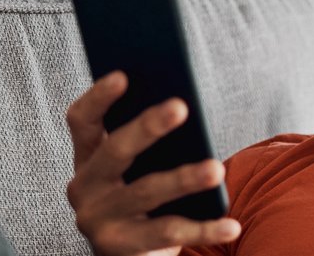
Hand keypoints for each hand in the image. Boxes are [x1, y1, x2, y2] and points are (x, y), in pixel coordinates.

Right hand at [65, 71, 240, 255]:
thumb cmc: (144, 202)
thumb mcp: (138, 171)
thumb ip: (149, 144)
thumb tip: (182, 107)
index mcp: (87, 159)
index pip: (82, 121)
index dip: (99, 97)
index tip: (124, 75)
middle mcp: (84, 188)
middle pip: (115, 151)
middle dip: (148, 126)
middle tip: (181, 106)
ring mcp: (98, 220)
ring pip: (146, 192)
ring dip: (184, 178)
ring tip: (216, 168)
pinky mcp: (118, 248)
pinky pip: (167, 234)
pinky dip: (204, 229)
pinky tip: (231, 224)